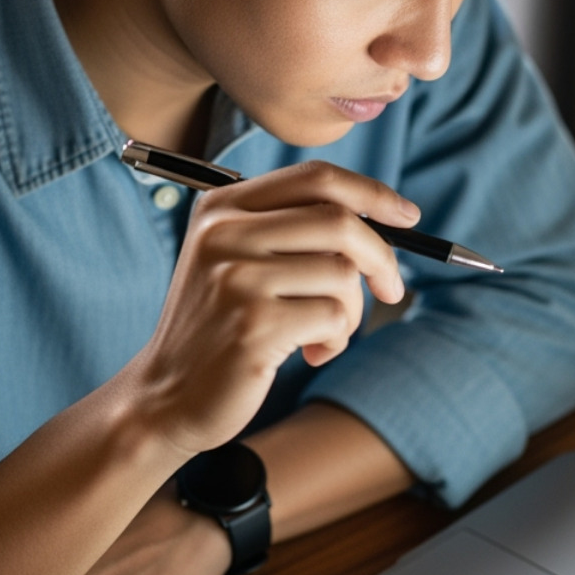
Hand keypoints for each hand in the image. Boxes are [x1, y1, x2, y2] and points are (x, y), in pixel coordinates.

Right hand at [118, 160, 418, 454]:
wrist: (166, 396)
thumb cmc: (220, 327)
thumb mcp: (238, 261)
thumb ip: (293, 230)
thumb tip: (386, 216)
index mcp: (221, 208)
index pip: (316, 178)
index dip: (372, 193)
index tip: (408, 216)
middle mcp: (225, 234)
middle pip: (340, 221)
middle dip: (381, 258)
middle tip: (391, 290)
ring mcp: (237, 279)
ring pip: (343, 275)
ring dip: (351, 312)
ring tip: (322, 334)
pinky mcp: (253, 325)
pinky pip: (334, 318)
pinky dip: (337, 339)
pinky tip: (310, 352)